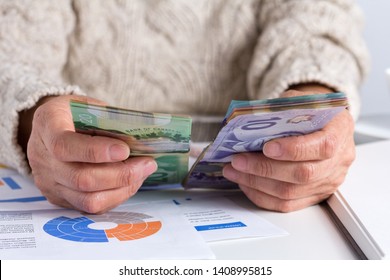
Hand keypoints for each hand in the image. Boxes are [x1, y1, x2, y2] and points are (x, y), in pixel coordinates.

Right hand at [26, 95, 156, 212]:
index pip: (64, 146)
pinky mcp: (59, 198)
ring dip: (123, 189)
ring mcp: (49, 182)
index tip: (125, 150)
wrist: (53, 126)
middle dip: (121, 174)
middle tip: (147, 164)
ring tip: (142, 173)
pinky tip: (130, 183)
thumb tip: (139, 141)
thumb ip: (108, 120)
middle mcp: (42, 158)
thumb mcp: (89, 105)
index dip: (96, 151)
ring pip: (88, 199)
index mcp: (47, 125)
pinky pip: (90, 207)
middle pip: (81, 178)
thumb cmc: (76, 112)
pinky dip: (116, 197)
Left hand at [222, 87, 355, 211]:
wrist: (323, 121)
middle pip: (302, 174)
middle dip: (264, 169)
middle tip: (238, 160)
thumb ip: (281, 109)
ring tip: (234, 171)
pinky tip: (245, 183)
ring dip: (256, 183)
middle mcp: (338, 160)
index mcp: (339, 131)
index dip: (293, 149)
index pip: (322, 146)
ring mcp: (328, 181)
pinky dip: (261, 195)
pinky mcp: (315, 195)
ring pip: (290, 192)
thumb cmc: (310, 109)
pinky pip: (287, 204)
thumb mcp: (300, 99)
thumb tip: (250, 123)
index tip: (266, 147)